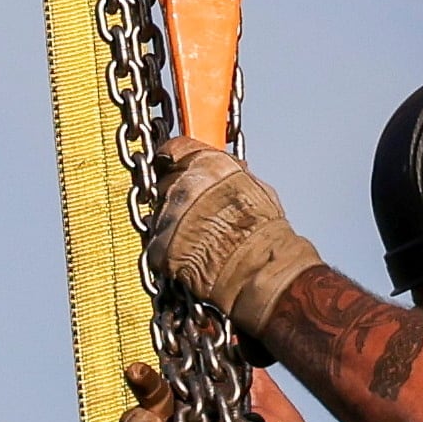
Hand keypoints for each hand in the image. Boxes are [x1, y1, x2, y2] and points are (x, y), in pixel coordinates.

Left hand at [146, 137, 324, 334]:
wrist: (260, 273)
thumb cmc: (265, 234)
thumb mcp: (255, 188)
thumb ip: (228, 173)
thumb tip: (218, 171)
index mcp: (209, 166)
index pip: (175, 148)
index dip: (174, 157)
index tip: (172, 162)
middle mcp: (184, 186)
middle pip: (164, 182)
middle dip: (176, 194)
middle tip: (197, 212)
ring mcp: (168, 217)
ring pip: (159, 213)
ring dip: (173, 223)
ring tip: (201, 239)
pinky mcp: (159, 246)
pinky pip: (157, 242)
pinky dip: (170, 249)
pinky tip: (192, 255)